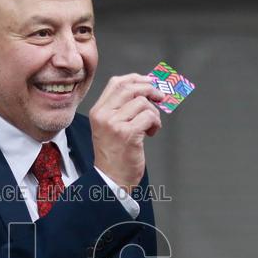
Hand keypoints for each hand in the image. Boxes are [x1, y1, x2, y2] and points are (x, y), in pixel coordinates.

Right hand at [88, 73, 163, 191]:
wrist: (111, 179)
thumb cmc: (114, 155)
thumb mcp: (110, 127)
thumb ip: (122, 108)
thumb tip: (145, 89)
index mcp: (98, 111)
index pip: (116, 83)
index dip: (136, 78)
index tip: (149, 83)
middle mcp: (104, 115)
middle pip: (130, 87)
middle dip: (150, 89)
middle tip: (160, 97)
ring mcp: (115, 124)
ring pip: (143, 102)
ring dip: (154, 112)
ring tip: (151, 125)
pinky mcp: (128, 134)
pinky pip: (149, 116)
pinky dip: (155, 123)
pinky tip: (151, 133)